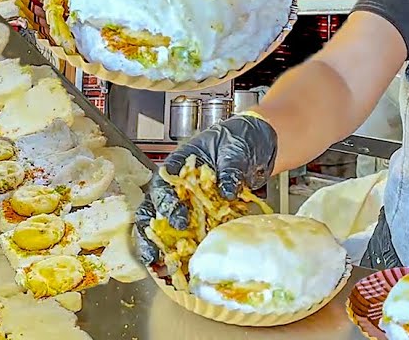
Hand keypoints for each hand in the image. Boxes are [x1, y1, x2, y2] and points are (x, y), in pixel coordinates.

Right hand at [133, 113, 277, 267]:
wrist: (257, 145)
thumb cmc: (239, 140)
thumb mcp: (235, 148)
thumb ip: (229, 168)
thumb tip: (227, 190)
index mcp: (179, 166)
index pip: (164, 186)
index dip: (168, 205)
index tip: (180, 221)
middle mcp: (178, 187)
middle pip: (154, 211)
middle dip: (150, 234)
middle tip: (154, 255)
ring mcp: (189, 203)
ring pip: (164, 227)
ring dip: (161, 248)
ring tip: (160, 268)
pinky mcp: (203, 216)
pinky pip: (189, 234)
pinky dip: (184, 251)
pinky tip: (183, 268)